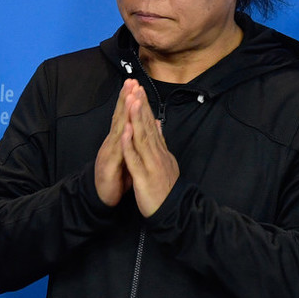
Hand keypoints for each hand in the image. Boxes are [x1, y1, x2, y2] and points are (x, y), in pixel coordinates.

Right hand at [94, 80, 134, 206]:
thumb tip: (138, 126)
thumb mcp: (125, 155)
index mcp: (118, 139)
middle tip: (131, 81)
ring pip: (118, 129)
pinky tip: (125, 128)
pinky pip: (116, 151)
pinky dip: (121, 139)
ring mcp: (109, 152)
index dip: (129, 100)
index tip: (136, 84)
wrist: (102, 196)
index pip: (124, 116)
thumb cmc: (115, 176)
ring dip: (123, 112)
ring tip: (129, 96)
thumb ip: (131, 141)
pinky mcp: (109, 165)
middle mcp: (112, 142)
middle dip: (125, 98)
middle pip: (119, 117)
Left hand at [121, 84, 178, 216]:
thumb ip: (161, 143)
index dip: (144, 107)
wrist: (173, 210)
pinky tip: (125, 132)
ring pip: (142, 139)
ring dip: (137, 119)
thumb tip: (157, 123)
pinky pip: (135, 160)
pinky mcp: (144, 177)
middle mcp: (157, 154)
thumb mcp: (166, 161)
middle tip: (136, 87)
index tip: (139, 90)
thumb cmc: (166, 188)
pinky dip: (130, 146)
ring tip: (132, 101)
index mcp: (160, 150)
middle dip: (141, 106)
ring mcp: (151, 165)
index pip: (151, 125)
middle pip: (147, 127)